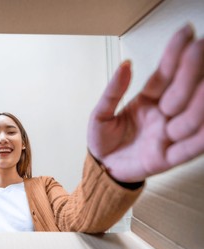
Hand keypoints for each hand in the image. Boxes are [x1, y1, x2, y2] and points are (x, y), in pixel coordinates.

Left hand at [88, 24, 203, 181]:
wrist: (102, 168)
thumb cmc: (102, 140)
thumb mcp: (100, 114)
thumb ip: (112, 92)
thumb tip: (125, 65)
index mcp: (148, 100)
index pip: (166, 74)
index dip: (175, 54)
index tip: (186, 34)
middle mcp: (163, 114)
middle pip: (181, 91)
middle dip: (190, 71)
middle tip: (199, 47)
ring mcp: (167, 135)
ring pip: (191, 116)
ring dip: (199, 100)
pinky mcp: (167, 158)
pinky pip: (189, 148)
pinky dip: (200, 137)